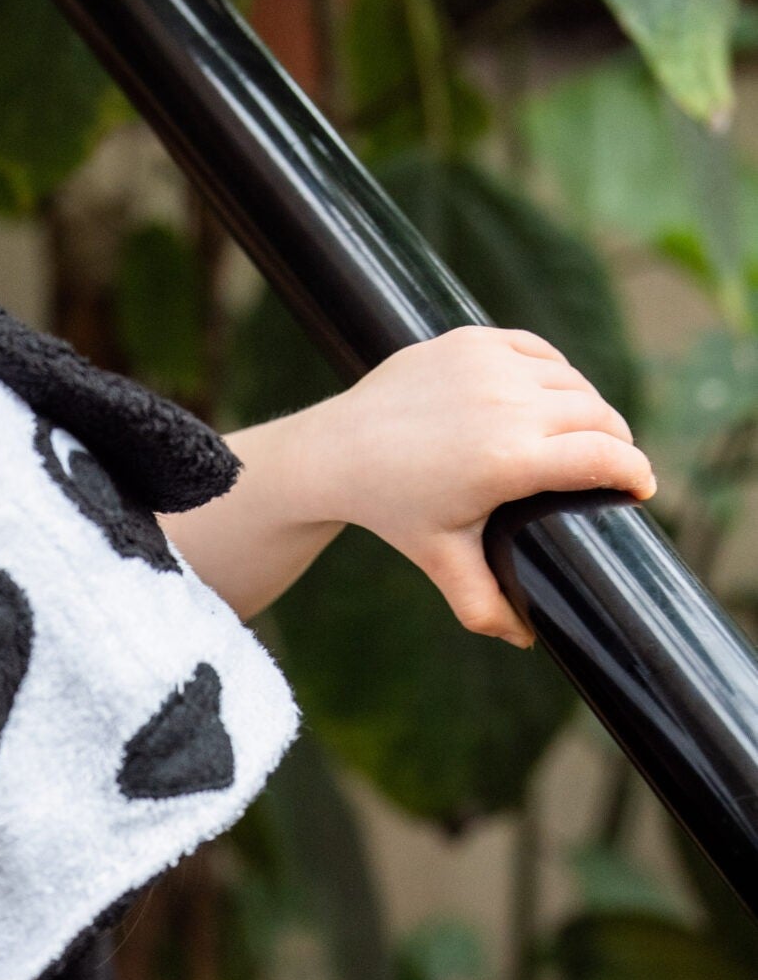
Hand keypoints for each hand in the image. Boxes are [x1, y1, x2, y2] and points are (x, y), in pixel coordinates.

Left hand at [292, 326, 655, 646]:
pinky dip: (554, 374)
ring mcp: (489, 365)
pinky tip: (555, 397)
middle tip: (615, 464)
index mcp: (508, 460)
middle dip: (615, 440)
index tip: (642, 487)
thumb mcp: (442, 560)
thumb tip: (527, 639)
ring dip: (586, 406)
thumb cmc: (393, 510)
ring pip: (570, 380)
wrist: (337, 452)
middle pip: (597, 414)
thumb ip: (484, 605)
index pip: (604, 454)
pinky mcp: (472, 340)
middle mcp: (506, 404)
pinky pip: (538, 352)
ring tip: (587, 434)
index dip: (634, 470)